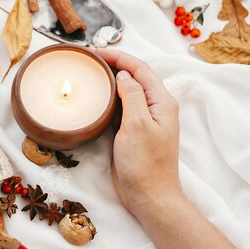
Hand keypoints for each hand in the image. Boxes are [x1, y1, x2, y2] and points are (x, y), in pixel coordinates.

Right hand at [96, 49, 181, 216]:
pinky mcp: (132, 132)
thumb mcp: (137, 125)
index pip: (140, 69)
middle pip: (133, 77)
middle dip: (112, 65)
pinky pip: (120, 108)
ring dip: (109, 81)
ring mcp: (143, 120)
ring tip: (88, 74)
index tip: (95, 52)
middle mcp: (154, 107)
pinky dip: (107, 99)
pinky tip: (94, 97)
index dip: (118, 57)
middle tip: (88, 60)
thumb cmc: (145, 163)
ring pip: (125, 92)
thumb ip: (131, 95)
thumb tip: (123, 74)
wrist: (149, 196)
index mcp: (161, 102)